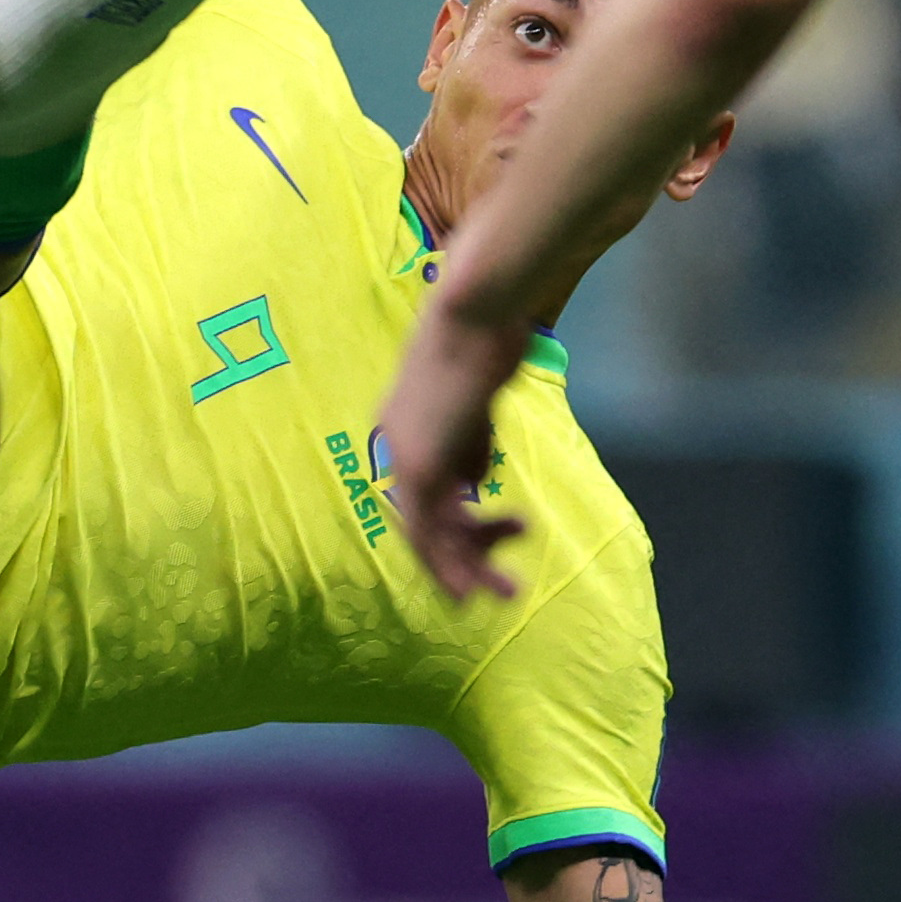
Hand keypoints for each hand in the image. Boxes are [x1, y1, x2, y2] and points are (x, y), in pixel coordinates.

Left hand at [379, 304, 528, 600]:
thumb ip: (470, 443)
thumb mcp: (476, 402)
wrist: (476, 308)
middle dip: (462, 562)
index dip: (452, 535)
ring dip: (467, 569)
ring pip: (429, 535)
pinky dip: (451, 560)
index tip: (484, 555)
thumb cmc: (486, 336)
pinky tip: (473, 585)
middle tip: (501, 590)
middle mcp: (392, 447)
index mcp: (400, 429)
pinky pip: (431, 527)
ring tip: (508, 593)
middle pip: (423, 524)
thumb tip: (474, 482)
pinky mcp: (418, 461)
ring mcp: (402, 455)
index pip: (422, 498)